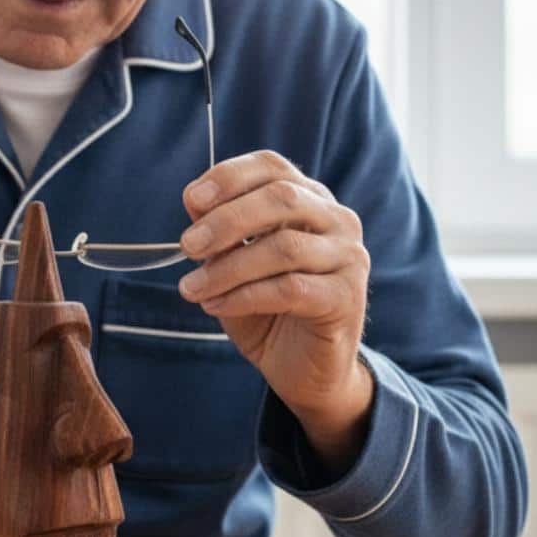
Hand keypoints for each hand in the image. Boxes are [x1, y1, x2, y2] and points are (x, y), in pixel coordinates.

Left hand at [178, 150, 372, 471]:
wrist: (303, 369)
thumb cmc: (266, 308)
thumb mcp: (232, 263)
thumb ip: (218, 232)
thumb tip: (193, 201)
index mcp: (308, 199)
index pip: (272, 167)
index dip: (230, 177)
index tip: (191, 200)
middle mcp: (336, 219)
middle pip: (281, 198)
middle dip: (226, 220)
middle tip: (188, 246)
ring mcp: (348, 257)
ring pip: (283, 247)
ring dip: (228, 267)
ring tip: (192, 288)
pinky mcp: (347, 298)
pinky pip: (290, 289)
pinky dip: (244, 296)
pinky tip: (216, 306)